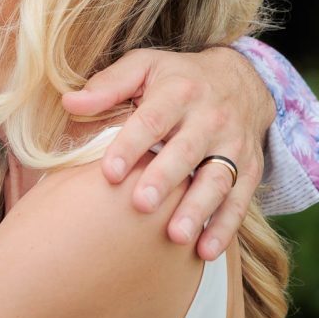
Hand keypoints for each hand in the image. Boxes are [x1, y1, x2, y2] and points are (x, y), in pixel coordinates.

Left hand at [62, 46, 275, 258]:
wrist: (243, 81)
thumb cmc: (178, 78)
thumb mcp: (145, 67)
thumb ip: (108, 85)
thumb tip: (70, 104)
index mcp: (179, 92)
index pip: (151, 120)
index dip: (130, 145)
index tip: (109, 172)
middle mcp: (209, 118)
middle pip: (185, 152)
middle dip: (164, 179)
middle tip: (141, 205)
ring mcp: (232, 145)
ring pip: (216, 180)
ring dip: (197, 209)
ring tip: (175, 236)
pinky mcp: (248, 169)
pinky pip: (239, 200)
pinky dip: (225, 227)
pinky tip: (205, 250)